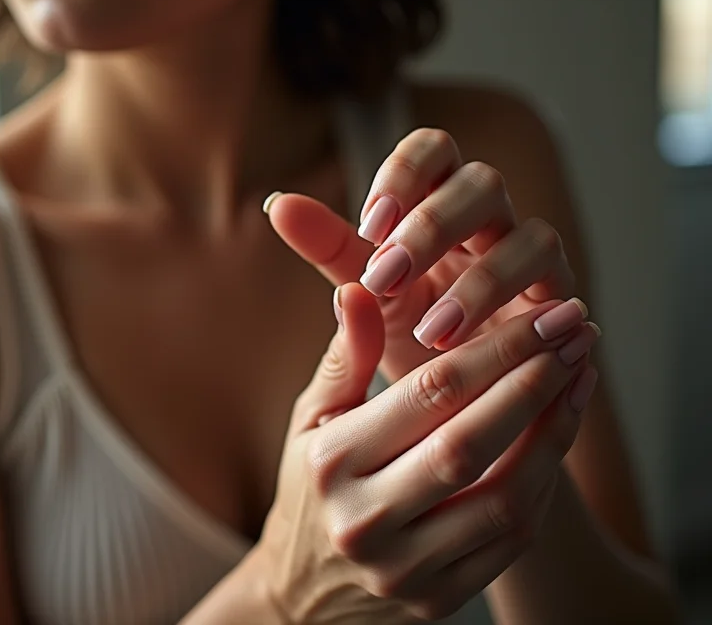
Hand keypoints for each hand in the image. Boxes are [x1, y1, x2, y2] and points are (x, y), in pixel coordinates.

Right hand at [256, 283, 599, 623]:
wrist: (306, 587)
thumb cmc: (312, 481)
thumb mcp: (313, 414)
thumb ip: (346, 355)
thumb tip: (360, 290)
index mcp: (332, 461)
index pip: (430, 394)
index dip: (496, 349)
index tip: (544, 317)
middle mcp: (364, 521)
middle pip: (470, 444)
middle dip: (535, 383)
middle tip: (576, 336)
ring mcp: (404, 571)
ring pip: (503, 498)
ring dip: (553, 433)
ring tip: (579, 379)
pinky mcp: (439, 601)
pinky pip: (511, 539)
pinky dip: (543, 480)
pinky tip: (556, 434)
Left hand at [266, 128, 575, 382]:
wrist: (456, 395)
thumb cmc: (410, 327)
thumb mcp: (366, 287)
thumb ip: (329, 245)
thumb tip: (277, 203)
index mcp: (439, 203)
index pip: (434, 149)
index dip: (406, 174)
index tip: (370, 224)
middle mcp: (489, 222)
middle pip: (483, 182)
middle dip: (435, 227)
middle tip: (387, 277)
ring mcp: (530, 260)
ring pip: (529, 235)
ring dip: (479, 282)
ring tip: (430, 332)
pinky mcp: (558, 303)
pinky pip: (559, 291)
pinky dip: (521, 314)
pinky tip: (483, 346)